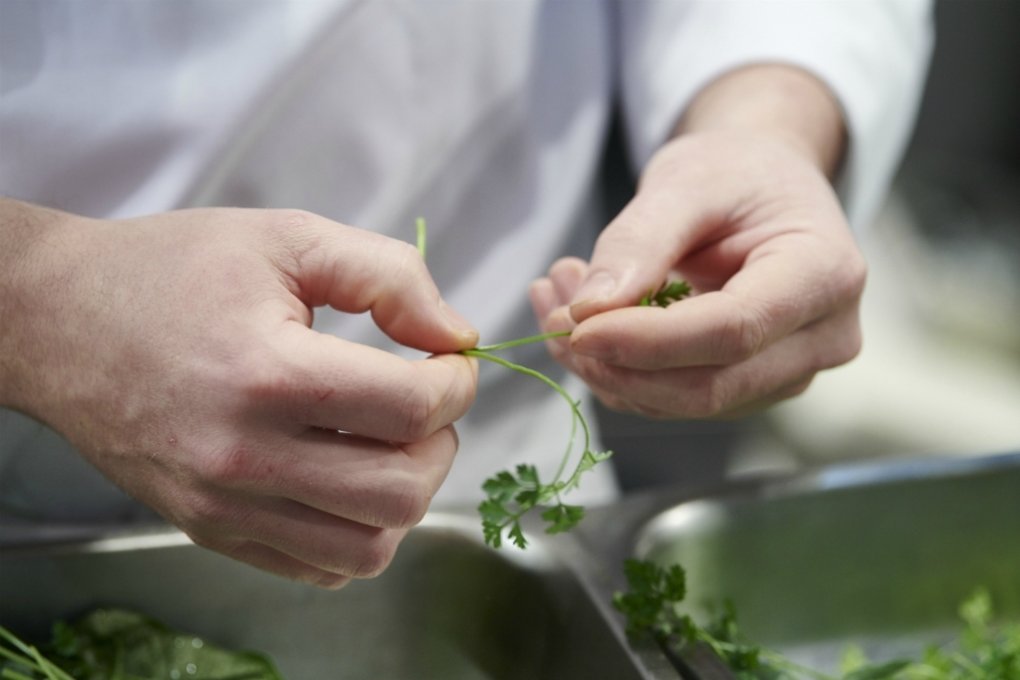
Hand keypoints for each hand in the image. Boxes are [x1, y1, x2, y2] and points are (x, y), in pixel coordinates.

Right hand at [0, 201, 477, 587]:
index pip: (408, 409)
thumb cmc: (172, 271)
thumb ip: (387, 277)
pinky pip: (319, 569)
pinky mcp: (211, 530)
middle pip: (399, 492)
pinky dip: (358, 534)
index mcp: (266, 373)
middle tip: (427, 403)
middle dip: (441, 443)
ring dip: (406, 496)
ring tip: (393, 443)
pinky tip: (349, 478)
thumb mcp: (287, 238)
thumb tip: (457, 336)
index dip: (456, 383)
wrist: (60, 321)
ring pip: (367, 548)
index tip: (450, 361)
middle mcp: (243, 456)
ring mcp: (223, 505)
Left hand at [530, 130, 864, 418]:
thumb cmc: (736, 172)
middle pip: (710, 384)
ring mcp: (788, 373)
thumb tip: (589, 309)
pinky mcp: (748, 387)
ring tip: (558, 303)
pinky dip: (617, 371)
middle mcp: (822, 338)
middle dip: (617, 362)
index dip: (647, 340)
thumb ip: (639, 241)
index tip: (576, 324)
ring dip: (606, 368)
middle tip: (553, 313)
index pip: (733, 330)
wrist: (762, 186)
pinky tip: (582, 323)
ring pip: (683, 401)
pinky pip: (673, 399)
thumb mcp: (686, 180)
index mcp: (825, 274)